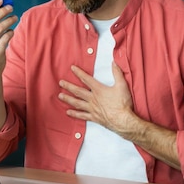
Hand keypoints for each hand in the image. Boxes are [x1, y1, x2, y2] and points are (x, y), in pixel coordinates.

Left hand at [59, 62, 180, 169]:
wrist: (123, 121)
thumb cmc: (123, 104)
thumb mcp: (122, 85)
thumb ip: (117, 73)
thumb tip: (114, 62)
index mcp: (99, 90)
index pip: (86, 79)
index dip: (78, 73)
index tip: (72, 68)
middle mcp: (93, 99)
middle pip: (78, 91)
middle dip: (68, 86)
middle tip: (60, 83)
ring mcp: (92, 109)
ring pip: (77, 103)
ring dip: (68, 99)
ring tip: (60, 96)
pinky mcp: (94, 117)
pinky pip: (82, 115)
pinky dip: (74, 114)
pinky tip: (68, 112)